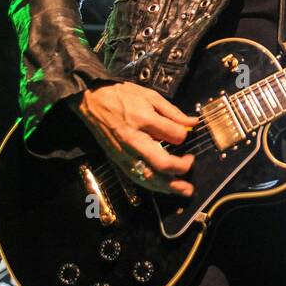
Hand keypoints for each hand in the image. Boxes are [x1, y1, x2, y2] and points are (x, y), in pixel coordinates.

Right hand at [73, 82, 200, 194]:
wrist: (92, 101)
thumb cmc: (122, 96)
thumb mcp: (151, 96)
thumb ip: (173, 112)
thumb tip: (193, 123)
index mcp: (144, 119)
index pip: (173, 135)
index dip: (184, 136)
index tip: (185, 133)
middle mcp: (134, 140)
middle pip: (161, 163)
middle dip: (181, 169)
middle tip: (191, 166)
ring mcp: (124, 153)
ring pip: (149, 176)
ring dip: (169, 186)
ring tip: (185, 190)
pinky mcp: (117, 160)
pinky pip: (137, 178)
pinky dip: (153, 185)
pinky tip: (165, 187)